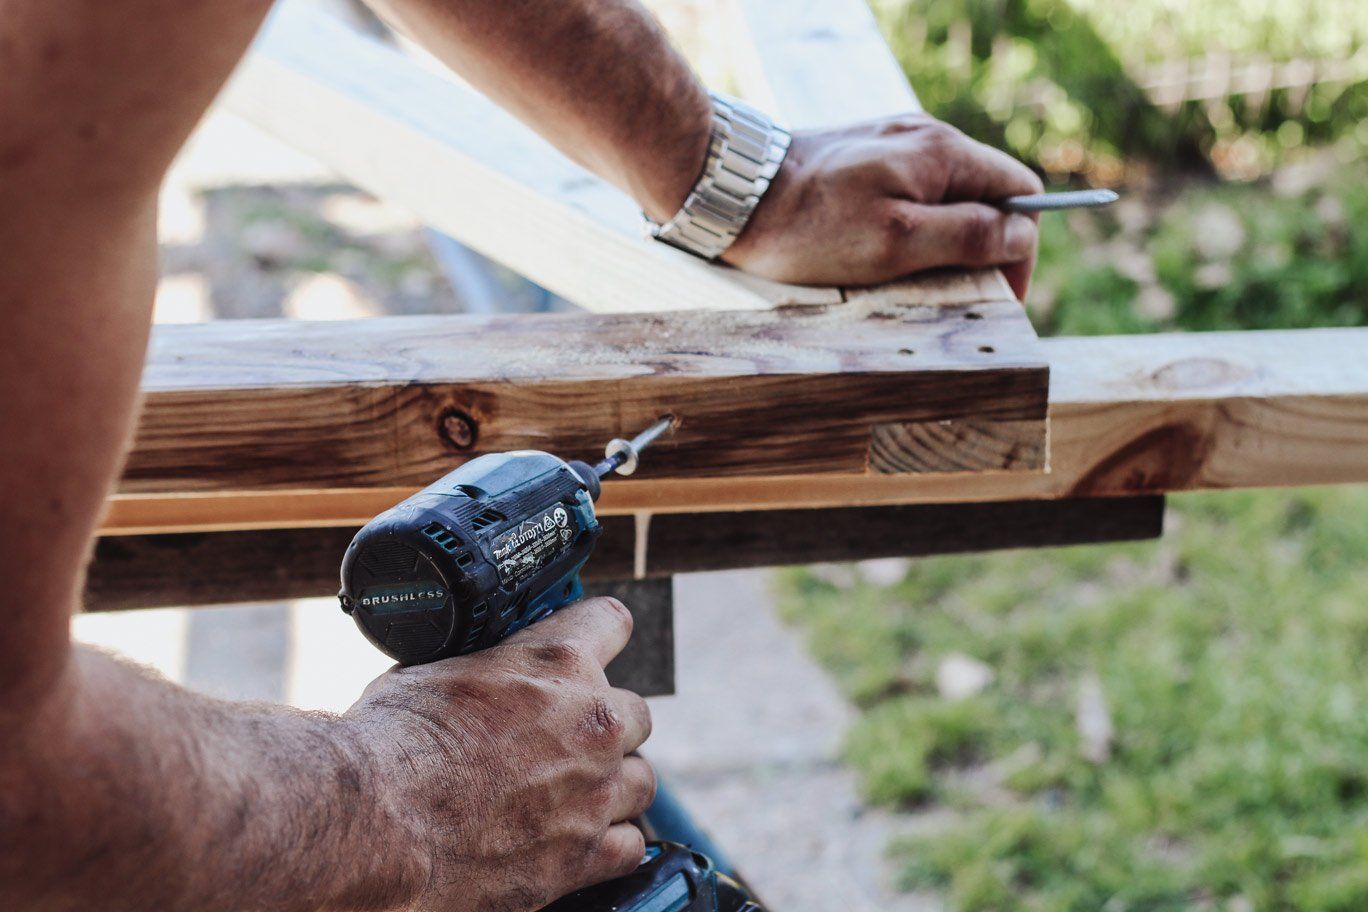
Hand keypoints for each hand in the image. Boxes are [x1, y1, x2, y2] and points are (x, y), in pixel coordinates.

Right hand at [343, 597, 654, 911]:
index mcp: (557, 663)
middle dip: (607, 724)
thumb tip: (474, 669)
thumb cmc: (391, 743)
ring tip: (575, 794)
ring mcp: (594, 792)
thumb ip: (479, 667)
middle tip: (570, 739)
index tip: (594, 645)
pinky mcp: (582, 855)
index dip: (600, 634)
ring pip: (641, 782)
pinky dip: (608, 843)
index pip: (611, 623)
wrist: (377, 822)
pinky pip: (629, 845)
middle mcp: (590, 723)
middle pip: (636, 713)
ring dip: (614, 784)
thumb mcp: (431, 670)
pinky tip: (578, 840)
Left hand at [723, 113, 1043, 299]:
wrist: (730, 191)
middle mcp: (923, 138)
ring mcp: (890, 144)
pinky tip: (876, 254)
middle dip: (978, 247)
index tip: (999, 294)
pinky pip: (907, 194)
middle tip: (948, 292)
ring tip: (906, 277)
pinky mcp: (860, 157)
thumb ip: (966, 235)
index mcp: (942, 153)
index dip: (1019, 248)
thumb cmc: (807, 225)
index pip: (1019, 193)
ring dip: (940, 241)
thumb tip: (1021, 235)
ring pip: (945, 197)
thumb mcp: (896, 242)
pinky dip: (907, 228)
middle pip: (984, 195)